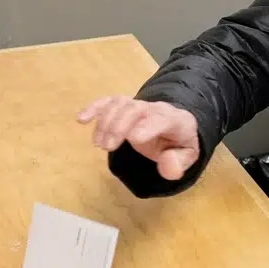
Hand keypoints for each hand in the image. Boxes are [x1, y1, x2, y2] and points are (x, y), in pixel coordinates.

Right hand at [77, 97, 199, 180]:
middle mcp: (154, 108)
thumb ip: (179, 162)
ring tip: (98, 145)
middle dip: (119, 125)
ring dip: (105, 122)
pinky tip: (81, 119)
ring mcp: (137, 105)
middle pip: (135, 109)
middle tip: (107, 147)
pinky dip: (94, 108)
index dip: (147, 126)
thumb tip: (168, 166)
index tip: (132, 138)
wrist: (174, 124)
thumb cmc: (178, 142)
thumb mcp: (188, 156)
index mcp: (175, 120)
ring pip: (120, 104)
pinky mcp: (123, 105)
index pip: (161, 119)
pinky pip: (108, 101)